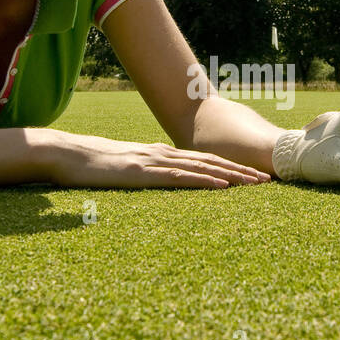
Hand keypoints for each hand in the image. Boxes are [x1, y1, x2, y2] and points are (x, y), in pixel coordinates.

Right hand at [51, 133, 269, 188]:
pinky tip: (221, 186)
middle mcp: (164, 154)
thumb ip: (150, 173)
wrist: (70, 154)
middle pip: (211, 161)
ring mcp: (155, 161)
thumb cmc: (96, 165)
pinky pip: (179, 177)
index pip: (205, 160)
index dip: (232, 166)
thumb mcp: (130, 168)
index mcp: (163, 154)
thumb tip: (168, 182)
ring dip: (231, 175)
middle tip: (269, 179)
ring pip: (201, 167)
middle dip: (242, 170)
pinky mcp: (143, 173)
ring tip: (255, 183)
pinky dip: (203, 181)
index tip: (255, 175)